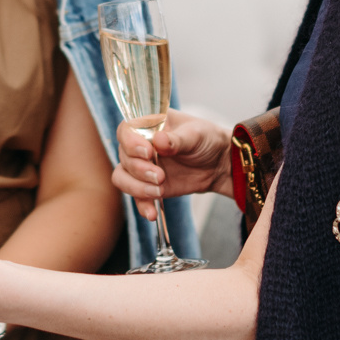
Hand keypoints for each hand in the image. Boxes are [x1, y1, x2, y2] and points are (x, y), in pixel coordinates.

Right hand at [112, 109, 227, 219]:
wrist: (217, 164)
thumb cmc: (206, 139)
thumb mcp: (196, 135)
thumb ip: (177, 139)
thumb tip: (159, 140)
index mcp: (149, 125)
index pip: (125, 130)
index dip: (131, 142)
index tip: (148, 152)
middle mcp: (140, 145)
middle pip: (123, 157)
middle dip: (139, 169)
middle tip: (160, 176)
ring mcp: (142, 167)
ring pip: (122, 178)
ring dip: (137, 187)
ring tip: (159, 192)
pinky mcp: (148, 186)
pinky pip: (137, 198)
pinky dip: (142, 206)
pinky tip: (152, 214)